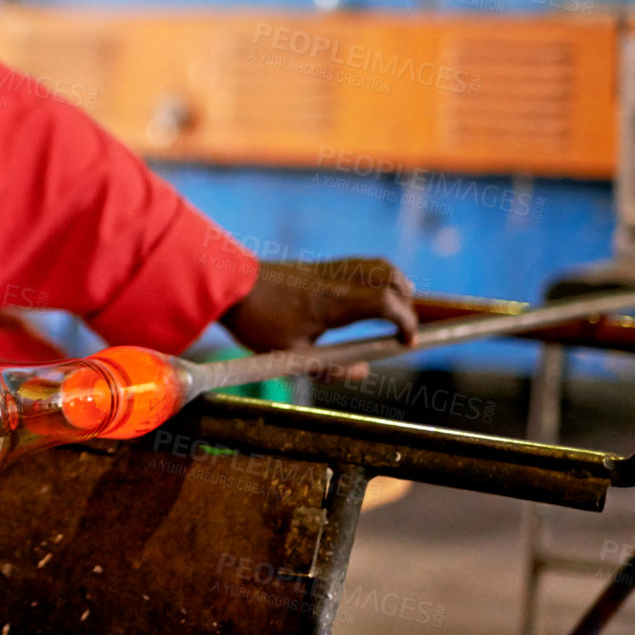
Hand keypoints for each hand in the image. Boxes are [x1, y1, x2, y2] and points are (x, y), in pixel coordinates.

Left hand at [219, 258, 417, 373]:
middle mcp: (336, 280)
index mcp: (333, 303)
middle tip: (401, 328)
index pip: (387, 303)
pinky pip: (359, 264)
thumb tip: (365, 370)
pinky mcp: (318, 265)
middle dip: (406, 302)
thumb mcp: (292, 357)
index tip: (407, 342)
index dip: (406, 322)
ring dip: (393, 285)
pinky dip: (374, 278)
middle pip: (390, 276)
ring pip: (377, 265)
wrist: (227, 287)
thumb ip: (331, 369)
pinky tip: (364, 300)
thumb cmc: (258, 323)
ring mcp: (327, 268)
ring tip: (390, 312)